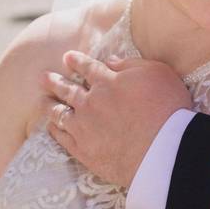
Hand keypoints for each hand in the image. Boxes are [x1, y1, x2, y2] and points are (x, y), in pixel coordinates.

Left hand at [43, 51, 192, 187]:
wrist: (163, 150)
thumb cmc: (167, 109)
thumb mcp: (157, 73)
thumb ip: (131, 65)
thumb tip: (110, 61)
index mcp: (107, 82)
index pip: (87, 68)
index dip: (76, 61)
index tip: (67, 57)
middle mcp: (90, 102)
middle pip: (67, 89)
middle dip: (55, 82)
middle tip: (43, 78)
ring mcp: (84, 128)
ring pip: (59, 113)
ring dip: (50, 105)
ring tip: (42, 102)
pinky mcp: (84, 151)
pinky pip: (62, 138)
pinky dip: (55, 130)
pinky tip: (52, 127)